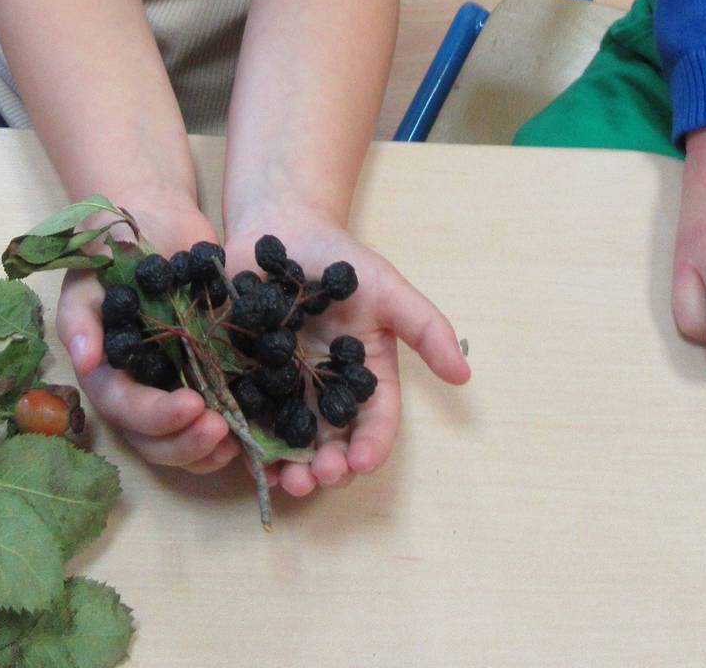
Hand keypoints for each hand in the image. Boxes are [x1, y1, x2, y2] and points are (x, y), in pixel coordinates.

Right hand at [55, 201, 238, 476]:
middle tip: (220, 429)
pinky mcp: (201, 377)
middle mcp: (135, 386)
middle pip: (152, 440)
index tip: (192, 405)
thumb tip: (85, 361)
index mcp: (105, 368)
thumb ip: (81, 313)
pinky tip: (248, 433)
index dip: (155, 415)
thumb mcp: (90, 269)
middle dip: (184, 442)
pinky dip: (228, 435)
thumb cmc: (114, 242)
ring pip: (180, 441)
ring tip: (236, 439)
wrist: (156, 217)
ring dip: (206, 450)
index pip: (123, 407)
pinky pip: (209, 421)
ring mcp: (169, 385)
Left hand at [224, 212, 469, 498]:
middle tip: (318, 475)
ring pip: (288, 444)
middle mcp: (324, 394)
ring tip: (285, 478)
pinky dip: (246, 443)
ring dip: (289, 469)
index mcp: (363, 379)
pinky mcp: (244, 380)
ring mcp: (282, 391)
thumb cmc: (339, 258)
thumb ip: (424, 327)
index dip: (370, 448)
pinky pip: (246, 418)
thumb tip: (463, 374)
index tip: (360, 461)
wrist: (282, 228)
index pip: (374, 425)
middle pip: (331, 446)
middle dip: (328, 470)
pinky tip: (242, 451)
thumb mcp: (387, 287)